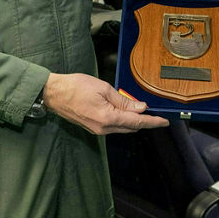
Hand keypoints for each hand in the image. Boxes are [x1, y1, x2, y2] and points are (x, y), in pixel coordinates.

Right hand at [43, 72, 168, 134]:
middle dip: (144, 121)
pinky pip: (113, 127)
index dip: (152, 122)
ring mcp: (97, 130)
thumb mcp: (104, 89)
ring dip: (133, 121)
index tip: (164, 122)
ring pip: (122, 128)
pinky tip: (125, 112)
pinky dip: (122, 121)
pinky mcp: (93, 128)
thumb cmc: (76, 87)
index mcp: (107, 118)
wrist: (54, 94)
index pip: (136, 122)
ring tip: (140, 110)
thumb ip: (123, 100)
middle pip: (131, 128)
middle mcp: (103, 129)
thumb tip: (140, 107)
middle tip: (155, 113)